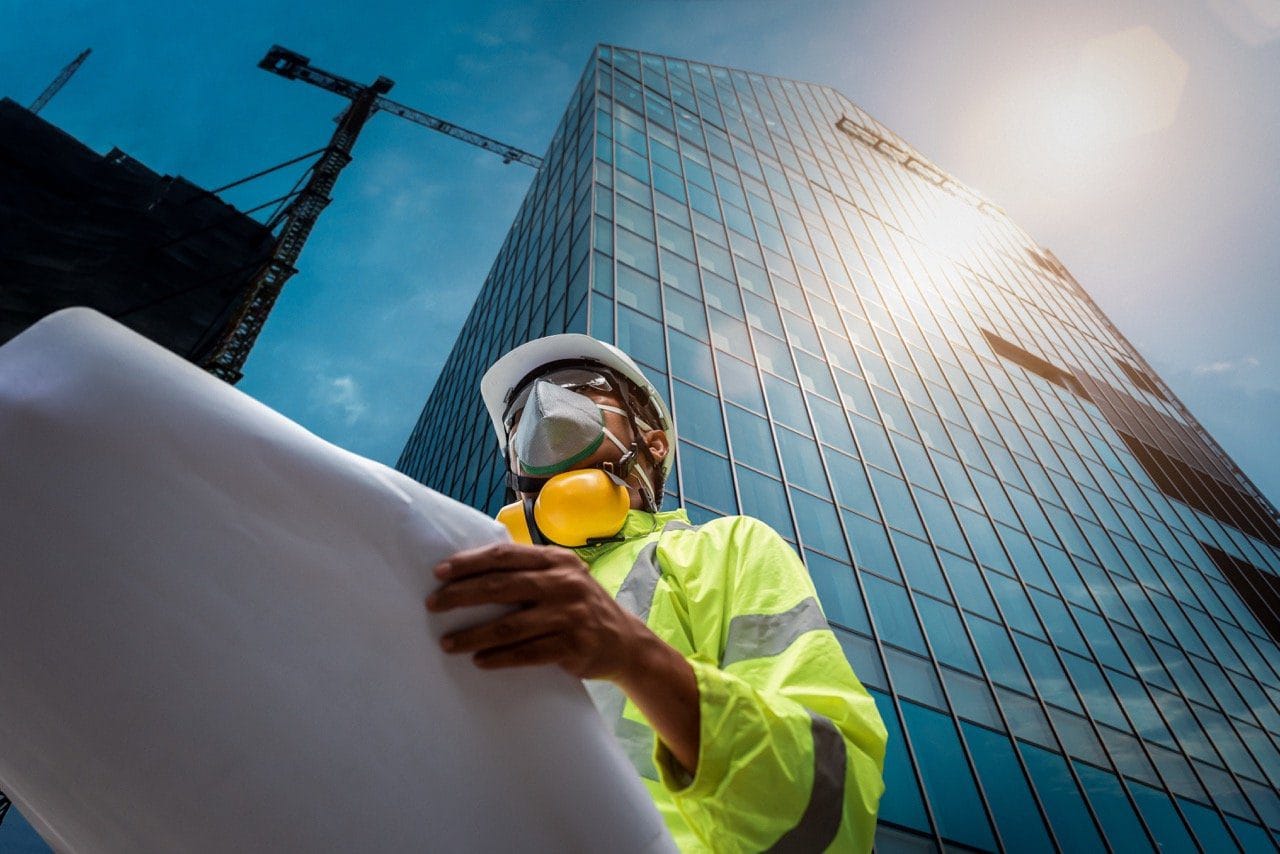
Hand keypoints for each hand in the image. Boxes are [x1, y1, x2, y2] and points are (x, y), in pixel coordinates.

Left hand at [426, 541, 701, 773]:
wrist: (625, 642)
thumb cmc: (581, 607)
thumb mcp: (563, 578)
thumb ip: (530, 571)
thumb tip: (472, 571)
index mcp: (557, 560)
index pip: (505, 556)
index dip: (469, 563)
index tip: (439, 572)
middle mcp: (565, 583)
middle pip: (501, 587)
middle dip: (461, 596)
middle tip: (433, 605)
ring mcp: (570, 615)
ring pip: (509, 625)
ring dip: (473, 635)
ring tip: (447, 642)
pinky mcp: (573, 646)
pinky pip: (526, 653)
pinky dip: (499, 658)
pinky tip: (479, 661)